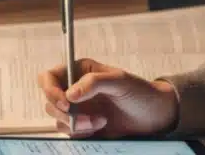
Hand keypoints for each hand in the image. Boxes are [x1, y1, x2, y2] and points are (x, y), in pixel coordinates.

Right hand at [37, 57, 179, 137]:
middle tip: (83, 117)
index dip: (50, 89)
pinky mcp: (83, 126)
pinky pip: (70, 132)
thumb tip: (70, 94)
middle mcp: (75, 89)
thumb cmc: (140, 93)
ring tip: (99, 121)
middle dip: (64, 112)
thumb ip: (94, 82)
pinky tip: (100, 126)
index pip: (49, 77)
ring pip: (58, 120)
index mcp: (80, 71)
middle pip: (50, 101)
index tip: (64, 102)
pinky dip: (82, 132)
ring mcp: (78, 109)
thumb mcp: (120, 81)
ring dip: (76, 124)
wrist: (154, 116)